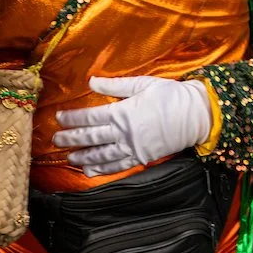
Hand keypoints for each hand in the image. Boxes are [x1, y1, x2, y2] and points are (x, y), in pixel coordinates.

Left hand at [53, 76, 212, 176]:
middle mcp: (124, 132)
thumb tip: (91, 81)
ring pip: (102, 155)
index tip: (59, 118)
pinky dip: (103, 170)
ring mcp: (133, 147)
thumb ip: (115, 85)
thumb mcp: (143, 84)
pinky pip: (118, 166)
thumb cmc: (170, 95)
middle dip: (72, 138)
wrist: (196, 115)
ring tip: (69, 158)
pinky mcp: (142, 157)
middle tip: (56, 140)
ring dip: (83, 157)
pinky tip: (90, 172)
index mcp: (123, 111)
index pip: (91, 116)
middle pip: (92, 137)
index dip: (73, 117)